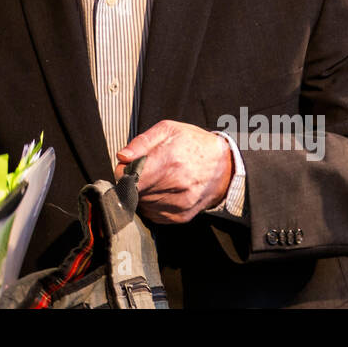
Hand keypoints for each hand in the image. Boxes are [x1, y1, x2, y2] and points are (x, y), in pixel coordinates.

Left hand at [114, 120, 232, 223]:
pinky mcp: (181, 216)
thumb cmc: (194, 144)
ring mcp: (178, 204)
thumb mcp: (168, 130)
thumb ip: (142, 142)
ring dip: (142, 194)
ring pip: (142, 205)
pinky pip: (153, 215)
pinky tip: (162, 191)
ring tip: (155, 180)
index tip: (129, 166)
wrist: (225, 166)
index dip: (124, 171)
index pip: (129, 178)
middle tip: (143, 171)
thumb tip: (122, 157)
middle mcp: (174, 185)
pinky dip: (152, 204)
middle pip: (133, 193)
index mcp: (168, 161)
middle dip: (132, 182)